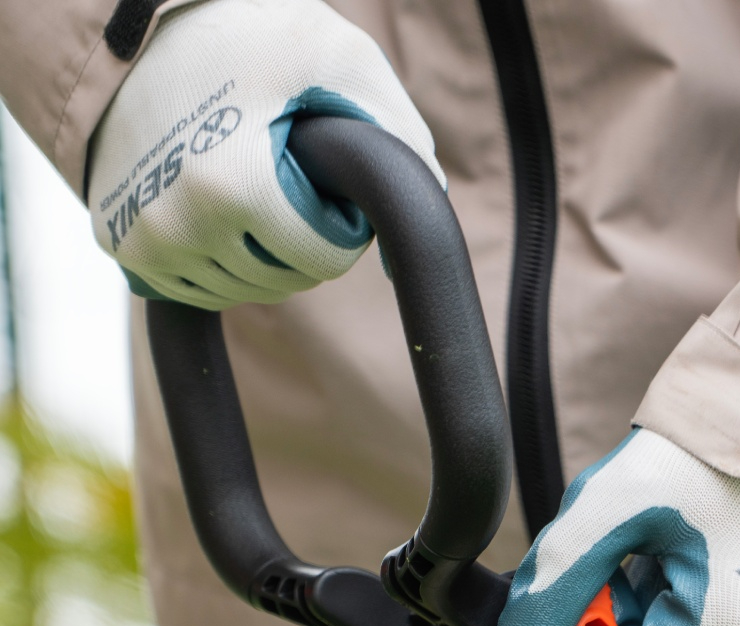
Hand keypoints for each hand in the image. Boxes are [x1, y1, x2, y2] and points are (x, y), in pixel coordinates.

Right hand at [87, 0, 443, 308]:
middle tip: (286, 178)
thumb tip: (423, 222)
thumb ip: (400, 137)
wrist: (127, 21)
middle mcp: (179, 226)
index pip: (323, 259)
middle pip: (287, 280)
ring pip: (245, 291)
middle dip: (304, 239)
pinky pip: (200, 291)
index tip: (321, 180)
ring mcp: (144, 242)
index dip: (340, 224)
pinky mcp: (122, 249)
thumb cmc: (247, 33)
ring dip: (265, 255)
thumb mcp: (342, 58)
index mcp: (232, 188)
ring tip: (254, 188)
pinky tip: (221, 211)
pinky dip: (222, 262)